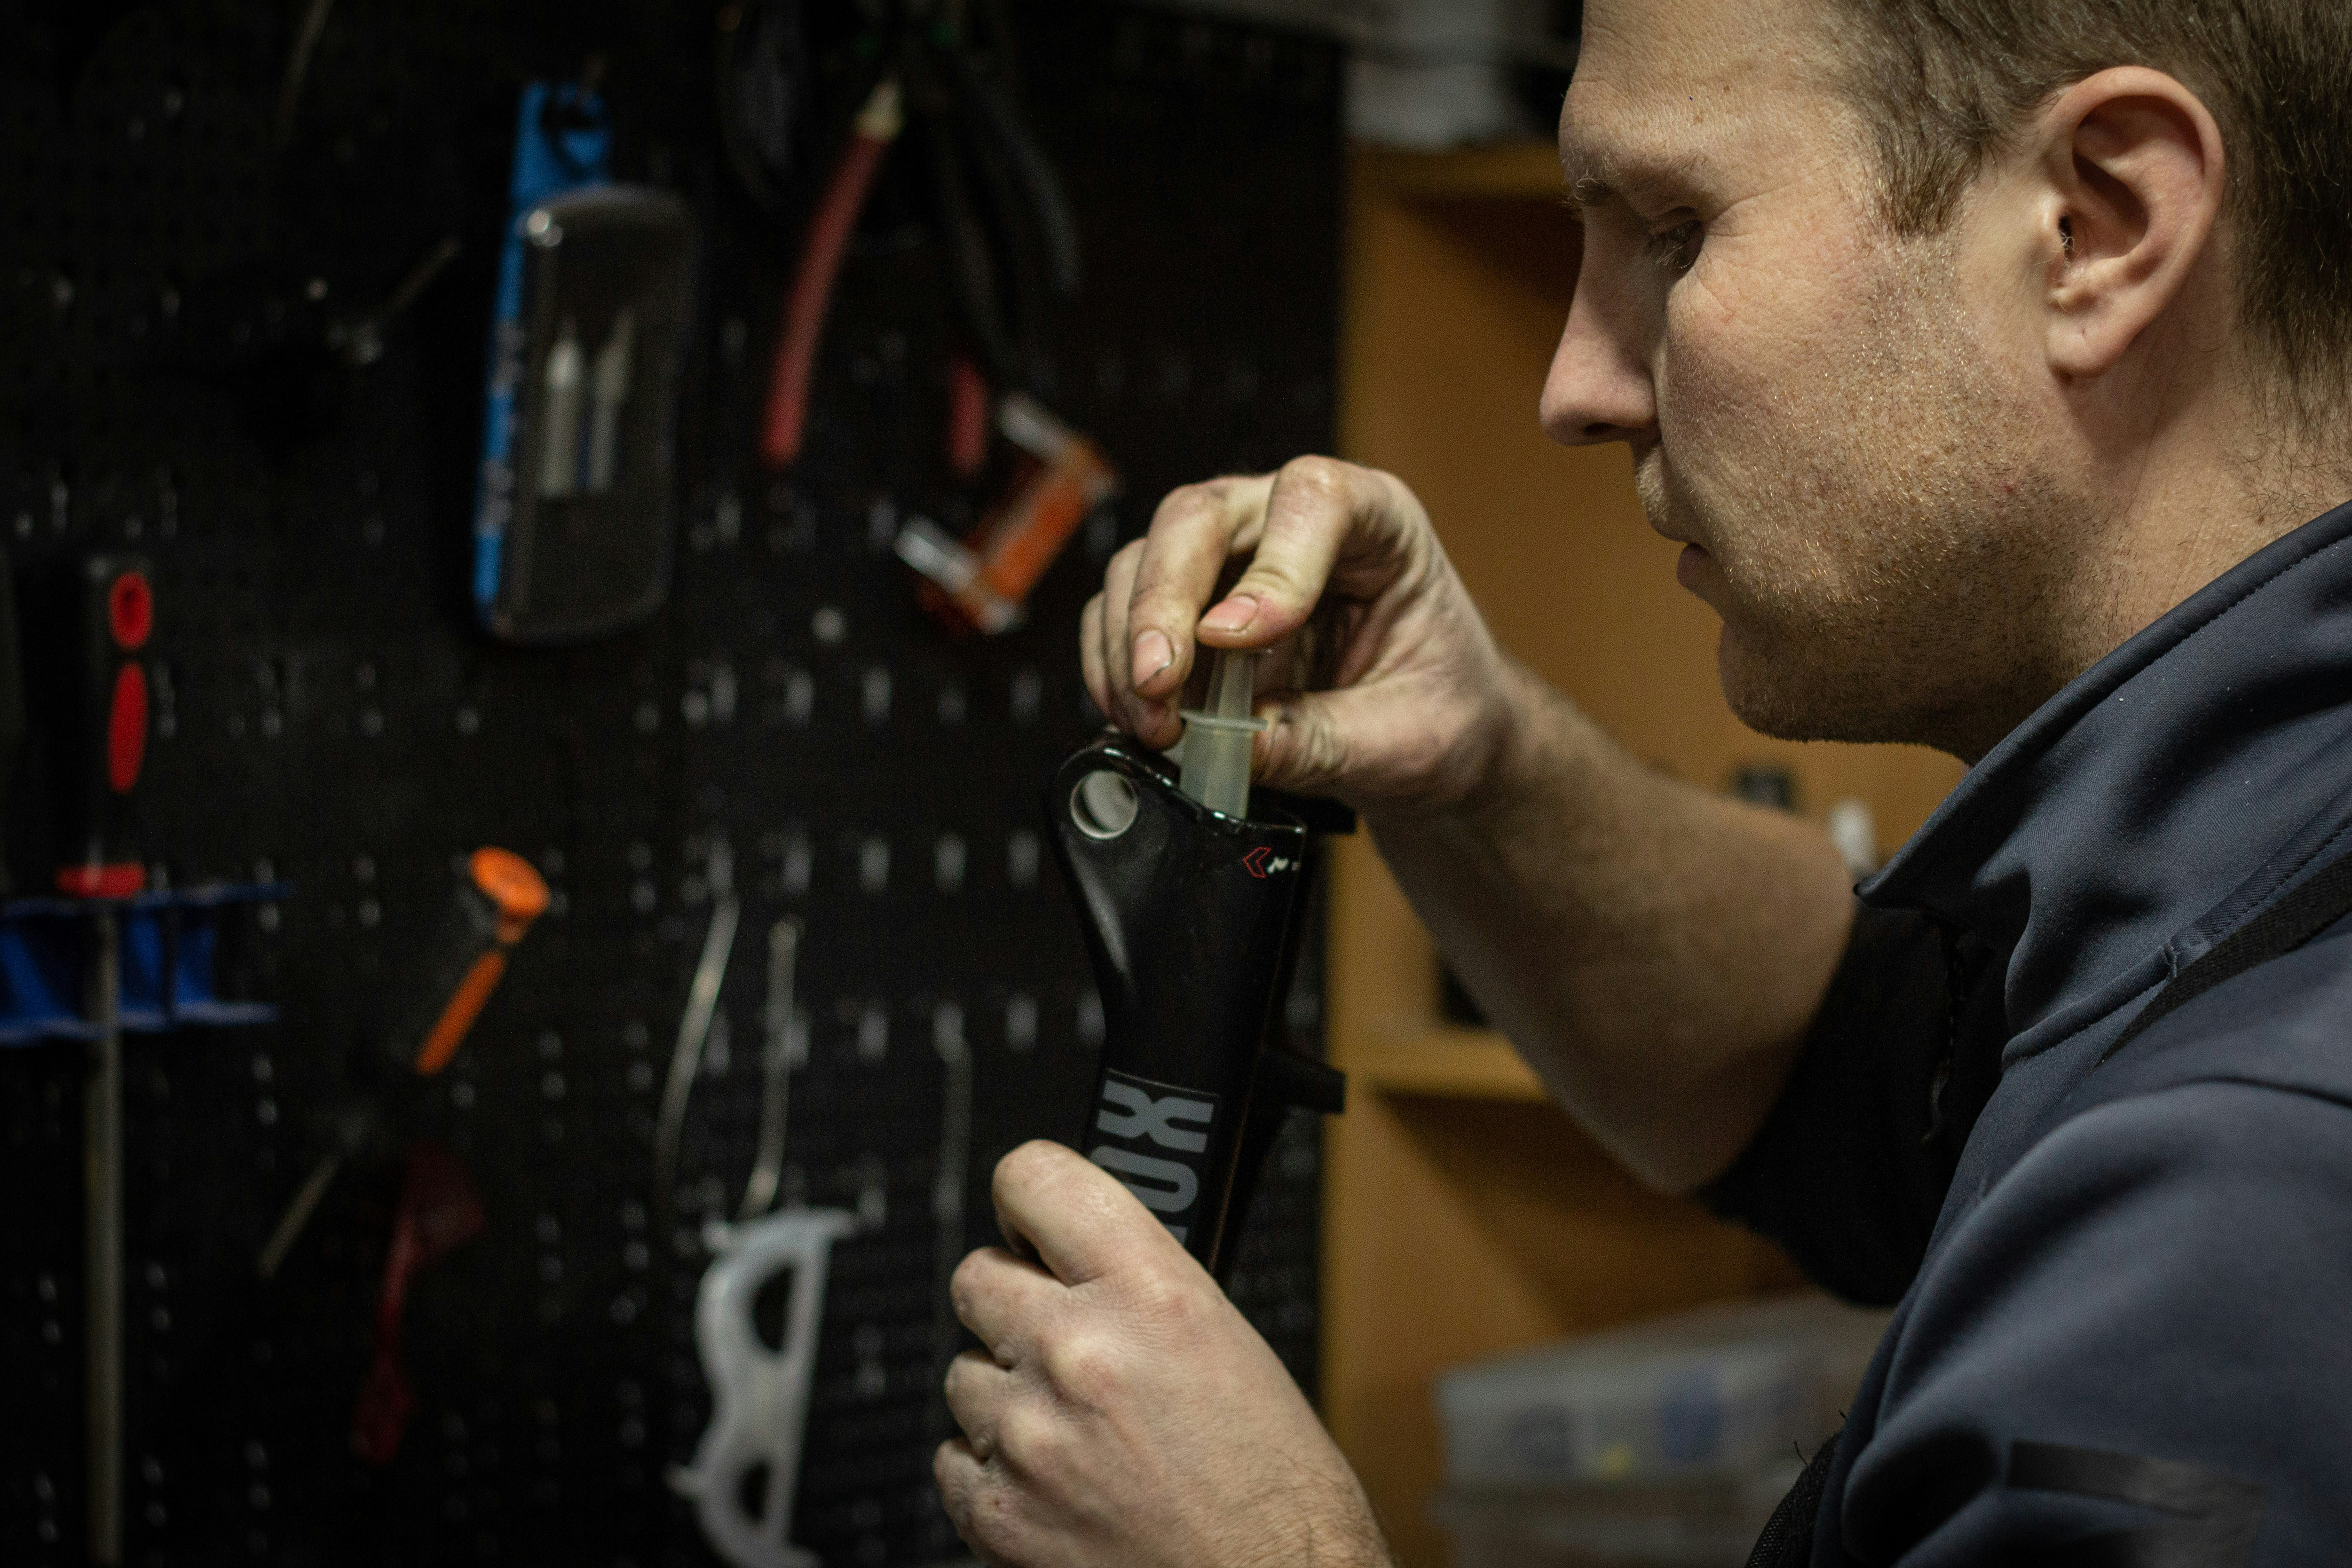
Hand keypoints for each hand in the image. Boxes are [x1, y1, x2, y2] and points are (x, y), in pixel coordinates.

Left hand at [936, 1142, 1389, 1567]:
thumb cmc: (1276, 1490)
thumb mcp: (1229, 1342)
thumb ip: (1142, 1286)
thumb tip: (1080, 1261)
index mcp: (1151, 1293)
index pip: (1034, 1179)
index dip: (1027, 1200)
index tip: (1030, 1219)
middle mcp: (1078, 1351)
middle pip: (978, 1276)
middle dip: (1014, 1303)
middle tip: (1059, 1337)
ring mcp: (1029, 1435)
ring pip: (965, 1373)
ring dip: (1010, 1393)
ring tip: (1080, 1430)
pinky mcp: (998, 1512)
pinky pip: (955, 1457)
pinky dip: (995, 1469)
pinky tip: (1061, 1482)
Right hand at [1080, 456, 1517, 810]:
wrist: (1432, 742)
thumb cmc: (1442, 716)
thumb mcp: (1406, 742)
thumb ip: (1324, 741)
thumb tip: (1234, 747)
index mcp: (1378, 523)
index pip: (1314, 498)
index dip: (1272, 565)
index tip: (1239, 640)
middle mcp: (1291, 521)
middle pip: (1200, 517)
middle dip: (1163, 602)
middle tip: (1156, 684)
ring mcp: (1230, 560)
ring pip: (1144, 559)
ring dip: (1128, 643)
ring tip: (1152, 723)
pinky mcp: (1188, 609)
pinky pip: (1123, 616)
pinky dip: (1114, 668)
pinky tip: (1136, 719)